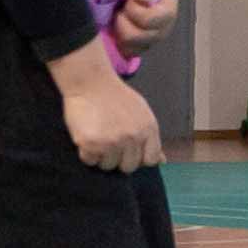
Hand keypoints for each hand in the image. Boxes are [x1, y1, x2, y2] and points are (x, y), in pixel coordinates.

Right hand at [49, 41, 164, 174]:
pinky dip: (86, 152)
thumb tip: (162, 161)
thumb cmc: (115, 96)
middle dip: (118, 158)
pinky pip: (89, 160)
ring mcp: (112, 142)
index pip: (150, 160)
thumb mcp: (141, 113)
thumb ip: (151, 138)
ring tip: (97, 136)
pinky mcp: (91, 144)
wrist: (90, 81)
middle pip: (128, 166)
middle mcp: (133, 137)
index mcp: (148, 129)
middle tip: (109, 141)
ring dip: (101, 155)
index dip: (138, 158)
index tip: (128, 151)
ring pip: (107, 165)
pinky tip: (86, 135)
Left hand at [111, 0, 179, 56]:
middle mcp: (161, 32)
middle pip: (133, 37)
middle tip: (122, 6)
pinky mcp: (141, 47)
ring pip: (128, 47)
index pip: (144, 20)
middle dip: (123, 19)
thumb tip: (142, 0)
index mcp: (167, 14)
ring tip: (121, 14)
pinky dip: (119, 41)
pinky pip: (126, 52)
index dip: (132, 8)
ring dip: (119, 29)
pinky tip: (119, 26)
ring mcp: (151, 41)